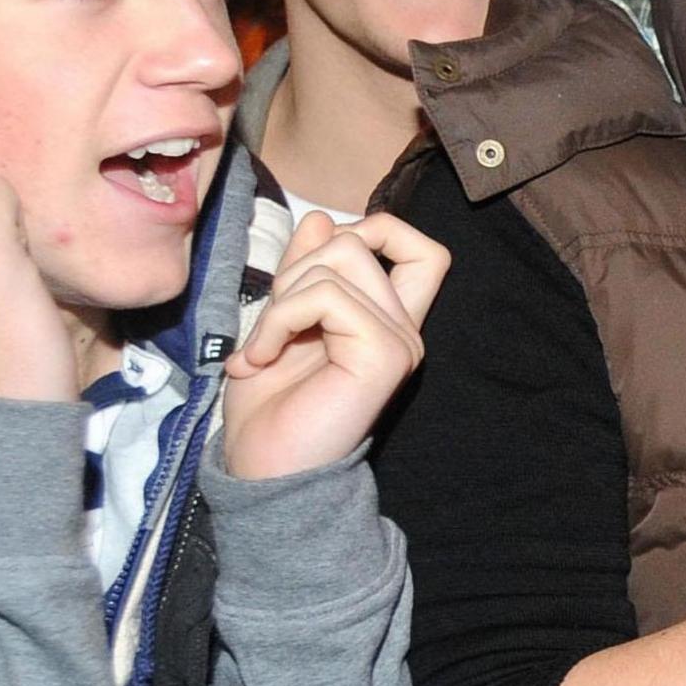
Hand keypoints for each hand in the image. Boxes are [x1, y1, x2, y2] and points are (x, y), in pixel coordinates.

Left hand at [222, 209, 450, 479]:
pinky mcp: (384, 354)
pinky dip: (280, 318)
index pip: (423, 252)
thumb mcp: (279, 319)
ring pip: (339, 259)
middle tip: (272, 325)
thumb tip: (320, 218)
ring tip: (263, 348)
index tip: (320, 260)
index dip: (378, 230)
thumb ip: (302, 271)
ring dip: (282, 298)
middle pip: (358, 241)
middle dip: (296, 268)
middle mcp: (403, 329)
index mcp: (386, 321)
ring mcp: (399, 342)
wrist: (263, 468)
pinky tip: (262, 358)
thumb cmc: (269, 406)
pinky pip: (326, 295)